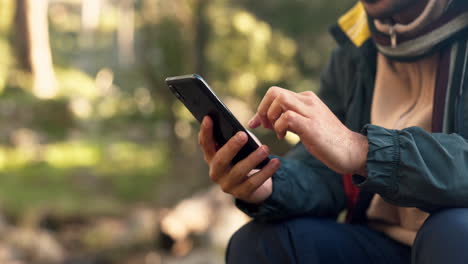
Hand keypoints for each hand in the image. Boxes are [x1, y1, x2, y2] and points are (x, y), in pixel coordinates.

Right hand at [198, 116, 280, 203]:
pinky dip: (266, 171)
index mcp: (212, 158)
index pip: (205, 144)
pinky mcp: (242, 194)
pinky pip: (254, 182)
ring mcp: (228, 185)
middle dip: (231, 146)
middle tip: (243, 135)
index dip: (205, 131)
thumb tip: (240, 130)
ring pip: (239, 171)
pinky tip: (276, 162)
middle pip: (220, 159)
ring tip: (266, 149)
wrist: (255, 186)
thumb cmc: (245, 158)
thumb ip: (236, 139)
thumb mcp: (239, 148)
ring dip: (253, 159)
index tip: (209, 117)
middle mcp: (216, 173)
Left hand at [249, 86, 367, 175]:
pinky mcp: (312, 126)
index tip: (259, 123)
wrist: (351, 151)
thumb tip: (260, 120)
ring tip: (277, 132)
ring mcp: (311, 112)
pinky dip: (279, 127)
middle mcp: (308, 101)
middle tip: (266, 127)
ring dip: (271, 117)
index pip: (276, 93)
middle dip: (263, 110)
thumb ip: (285, 119)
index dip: (262, 107)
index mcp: (306, 99)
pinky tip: (284, 137)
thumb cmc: (326, 141)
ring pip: (280, 99)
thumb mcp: (303, 125)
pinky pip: (287, 117)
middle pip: (274, 92)